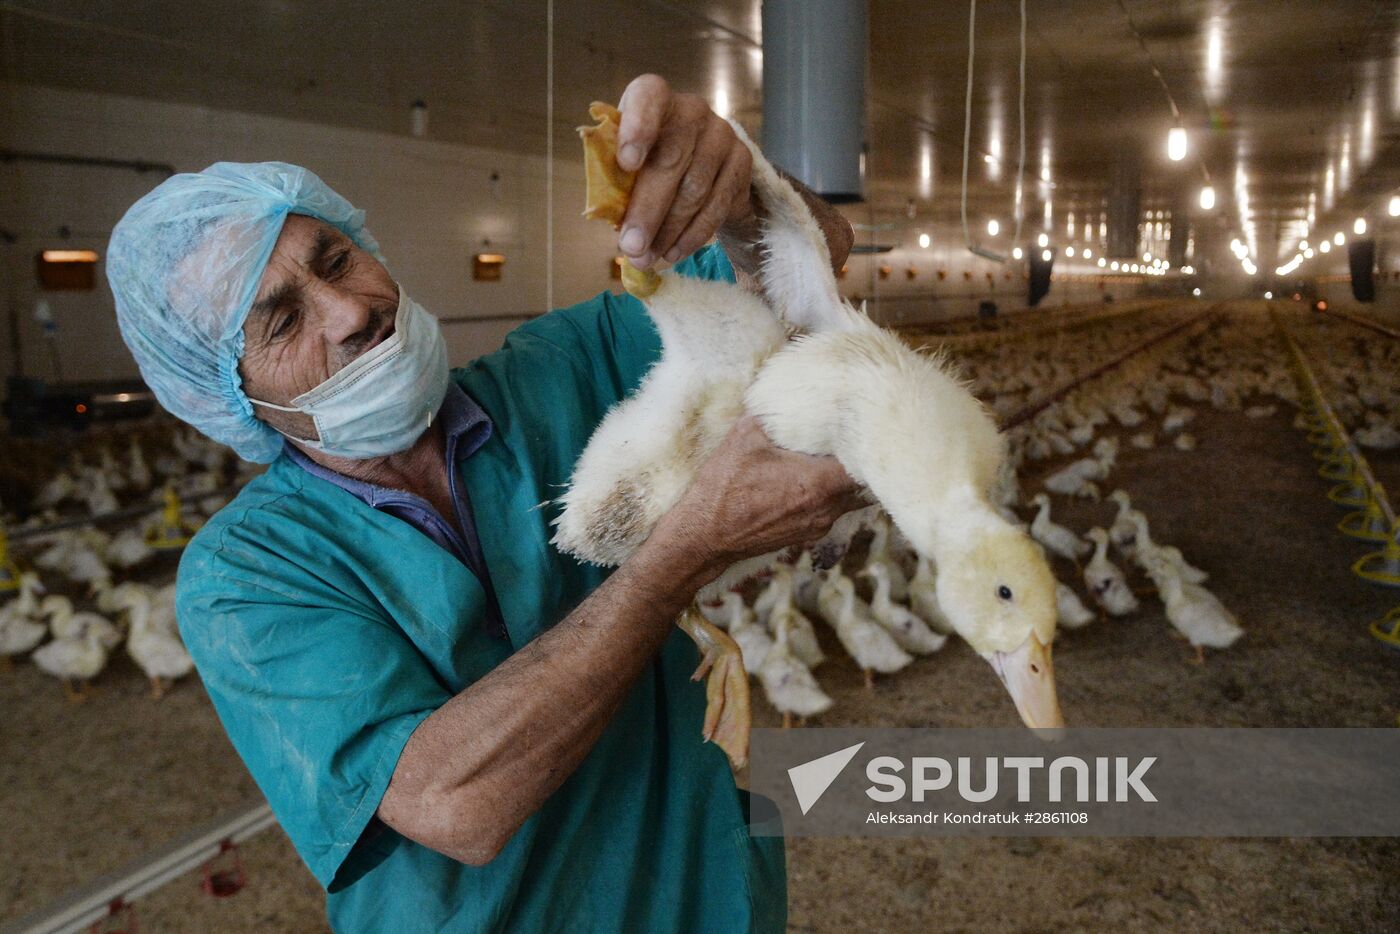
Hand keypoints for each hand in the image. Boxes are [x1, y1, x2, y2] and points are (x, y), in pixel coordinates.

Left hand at [614, 74, 754, 269]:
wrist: (703, 161)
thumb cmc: (651, 160)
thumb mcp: (627, 161)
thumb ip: (617, 178)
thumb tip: (611, 219)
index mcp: (655, 98)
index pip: (649, 98)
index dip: (637, 128)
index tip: (626, 163)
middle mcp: (692, 110)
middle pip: (671, 160)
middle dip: (648, 210)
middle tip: (632, 246)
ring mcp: (721, 135)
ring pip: (695, 189)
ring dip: (668, 231)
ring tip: (648, 257)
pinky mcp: (742, 162)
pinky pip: (716, 206)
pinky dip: (693, 235)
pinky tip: (674, 253)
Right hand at [653, 416, 866, 576]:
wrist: (705, 536)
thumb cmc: (723, 488)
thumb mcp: (744, 438)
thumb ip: (770, 412)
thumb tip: (784, 389)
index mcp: (817, 483)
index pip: (866, 464)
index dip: (869, 443)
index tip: (864, 425)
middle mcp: (826, 508)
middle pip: (864, 483)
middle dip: (862, 460)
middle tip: (856, 436)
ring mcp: (818, 525)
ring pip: (850, 498)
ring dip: (846, 478)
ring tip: (837, 455)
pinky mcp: (807, 535)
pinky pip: (833, 510)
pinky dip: (832, 493)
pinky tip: (814, 477)